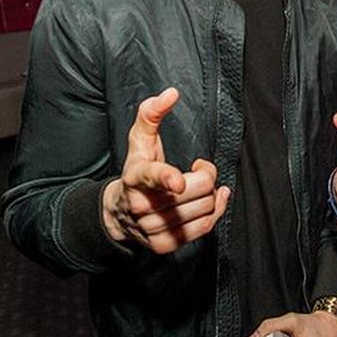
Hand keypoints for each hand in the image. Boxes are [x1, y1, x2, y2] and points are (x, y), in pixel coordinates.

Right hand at [102, 87, 230, 252]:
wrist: (120, 213)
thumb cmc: (137, 170)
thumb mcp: (139, 141)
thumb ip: (152, 114)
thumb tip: (171, 92)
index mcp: (136, 177)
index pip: (153, 176)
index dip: (167, 179)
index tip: (177, 182)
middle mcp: (142, 205)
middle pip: (196, 190)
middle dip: (207, 176)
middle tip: (200, 169)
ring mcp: (153, 228)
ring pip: (204, 209)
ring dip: (211, 195)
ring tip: (198, 187)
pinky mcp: (165, 244)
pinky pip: (205, 227)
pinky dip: (215, 211)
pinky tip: (212, 199)